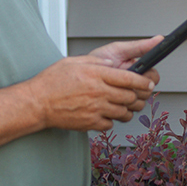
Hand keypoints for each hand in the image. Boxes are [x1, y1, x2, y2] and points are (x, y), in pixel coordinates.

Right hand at [28, 49, 159, 131]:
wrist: (37, 103)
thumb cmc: (52, 81)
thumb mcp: (74, 62)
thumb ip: (96, 62)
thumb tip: (112, 64)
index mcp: (96, 74)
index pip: (130, 78)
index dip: (144, 80)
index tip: (149, 82)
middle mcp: (99, 92)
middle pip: (131, 96)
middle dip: (137, 95)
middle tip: (135, 93)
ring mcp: (96, 109)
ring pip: (124, 112)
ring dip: (127, 109)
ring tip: (121, 104)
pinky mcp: (91, 123)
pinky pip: (111, 124)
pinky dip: (112, 119)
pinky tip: (105, 113)